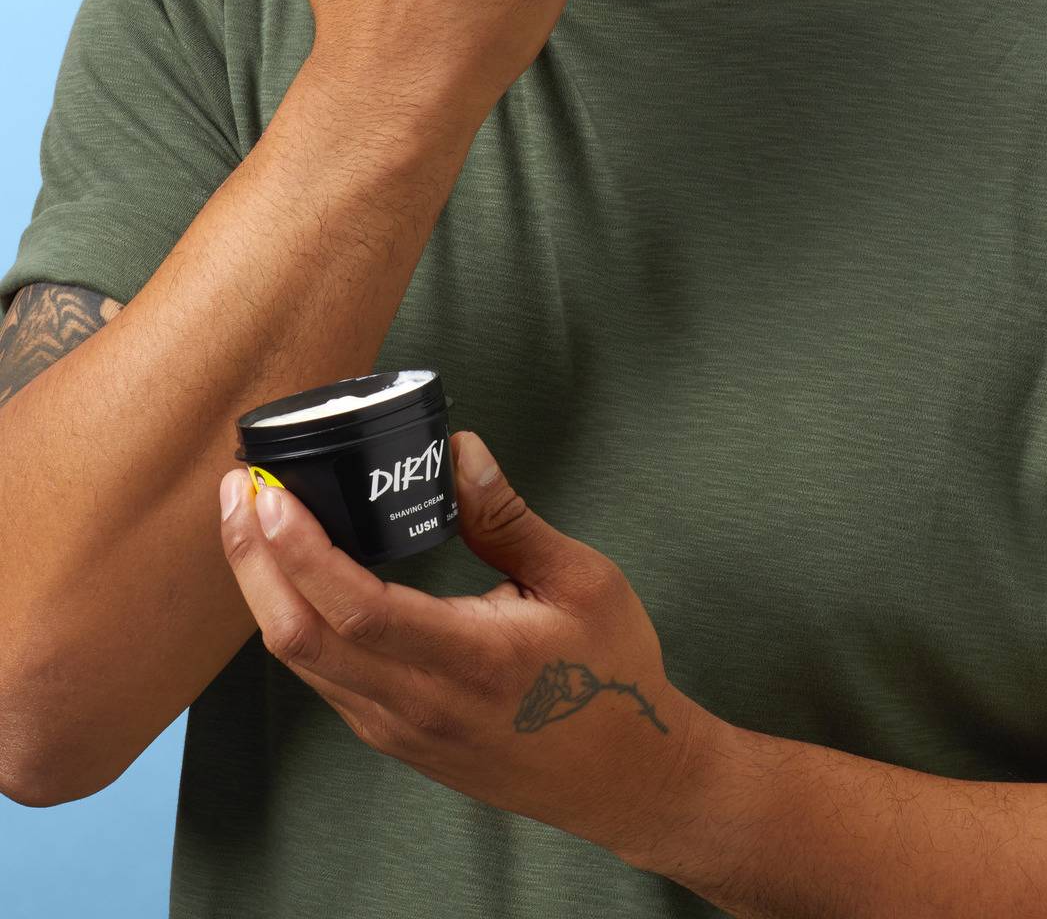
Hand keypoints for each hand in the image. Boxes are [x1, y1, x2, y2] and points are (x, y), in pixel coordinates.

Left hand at [218, 428, 698, 861]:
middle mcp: (418, 705)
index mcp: (470, 662)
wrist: (626, 779)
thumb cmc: (611, 675)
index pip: (354, 608)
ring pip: (300, 660)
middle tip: (237, 487)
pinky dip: (291, 618)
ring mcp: (399, 729)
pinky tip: (290, 572)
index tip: (267, 493)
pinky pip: (321, 677)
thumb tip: (459, 450)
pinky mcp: (395, 737)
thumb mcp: (581, 580)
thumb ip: (509, 517)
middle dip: (253, 557)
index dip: (297, 550)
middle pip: (298, 637)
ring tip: (251, 517)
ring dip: (263, 586)